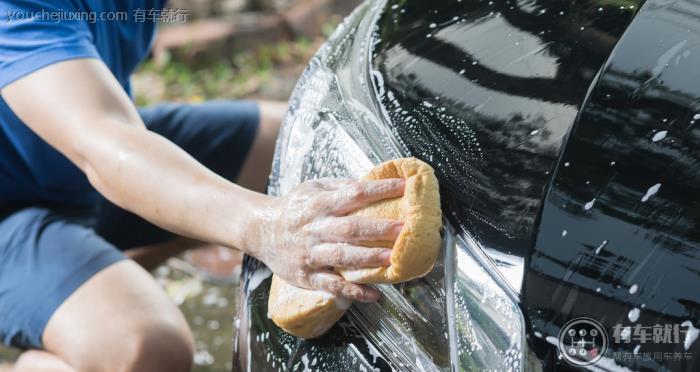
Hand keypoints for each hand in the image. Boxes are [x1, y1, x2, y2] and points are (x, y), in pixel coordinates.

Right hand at [253, 178, 404, 301]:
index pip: (354, 193)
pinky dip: (353, 291)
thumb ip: (342, 187)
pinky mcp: (307, 276)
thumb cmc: (294, 208)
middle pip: (350, 228)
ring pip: (342, 257)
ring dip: (368, 259)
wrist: (261, 231)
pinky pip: (332, 285)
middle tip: (404, 228)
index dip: (379, 190)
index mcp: (319, 204)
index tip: (403, 187)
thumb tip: (376, 182)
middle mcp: (315, 228)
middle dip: (379, 229)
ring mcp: (310, 254)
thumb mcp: (313, 188)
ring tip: (391, 259)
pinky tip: (374, 295)